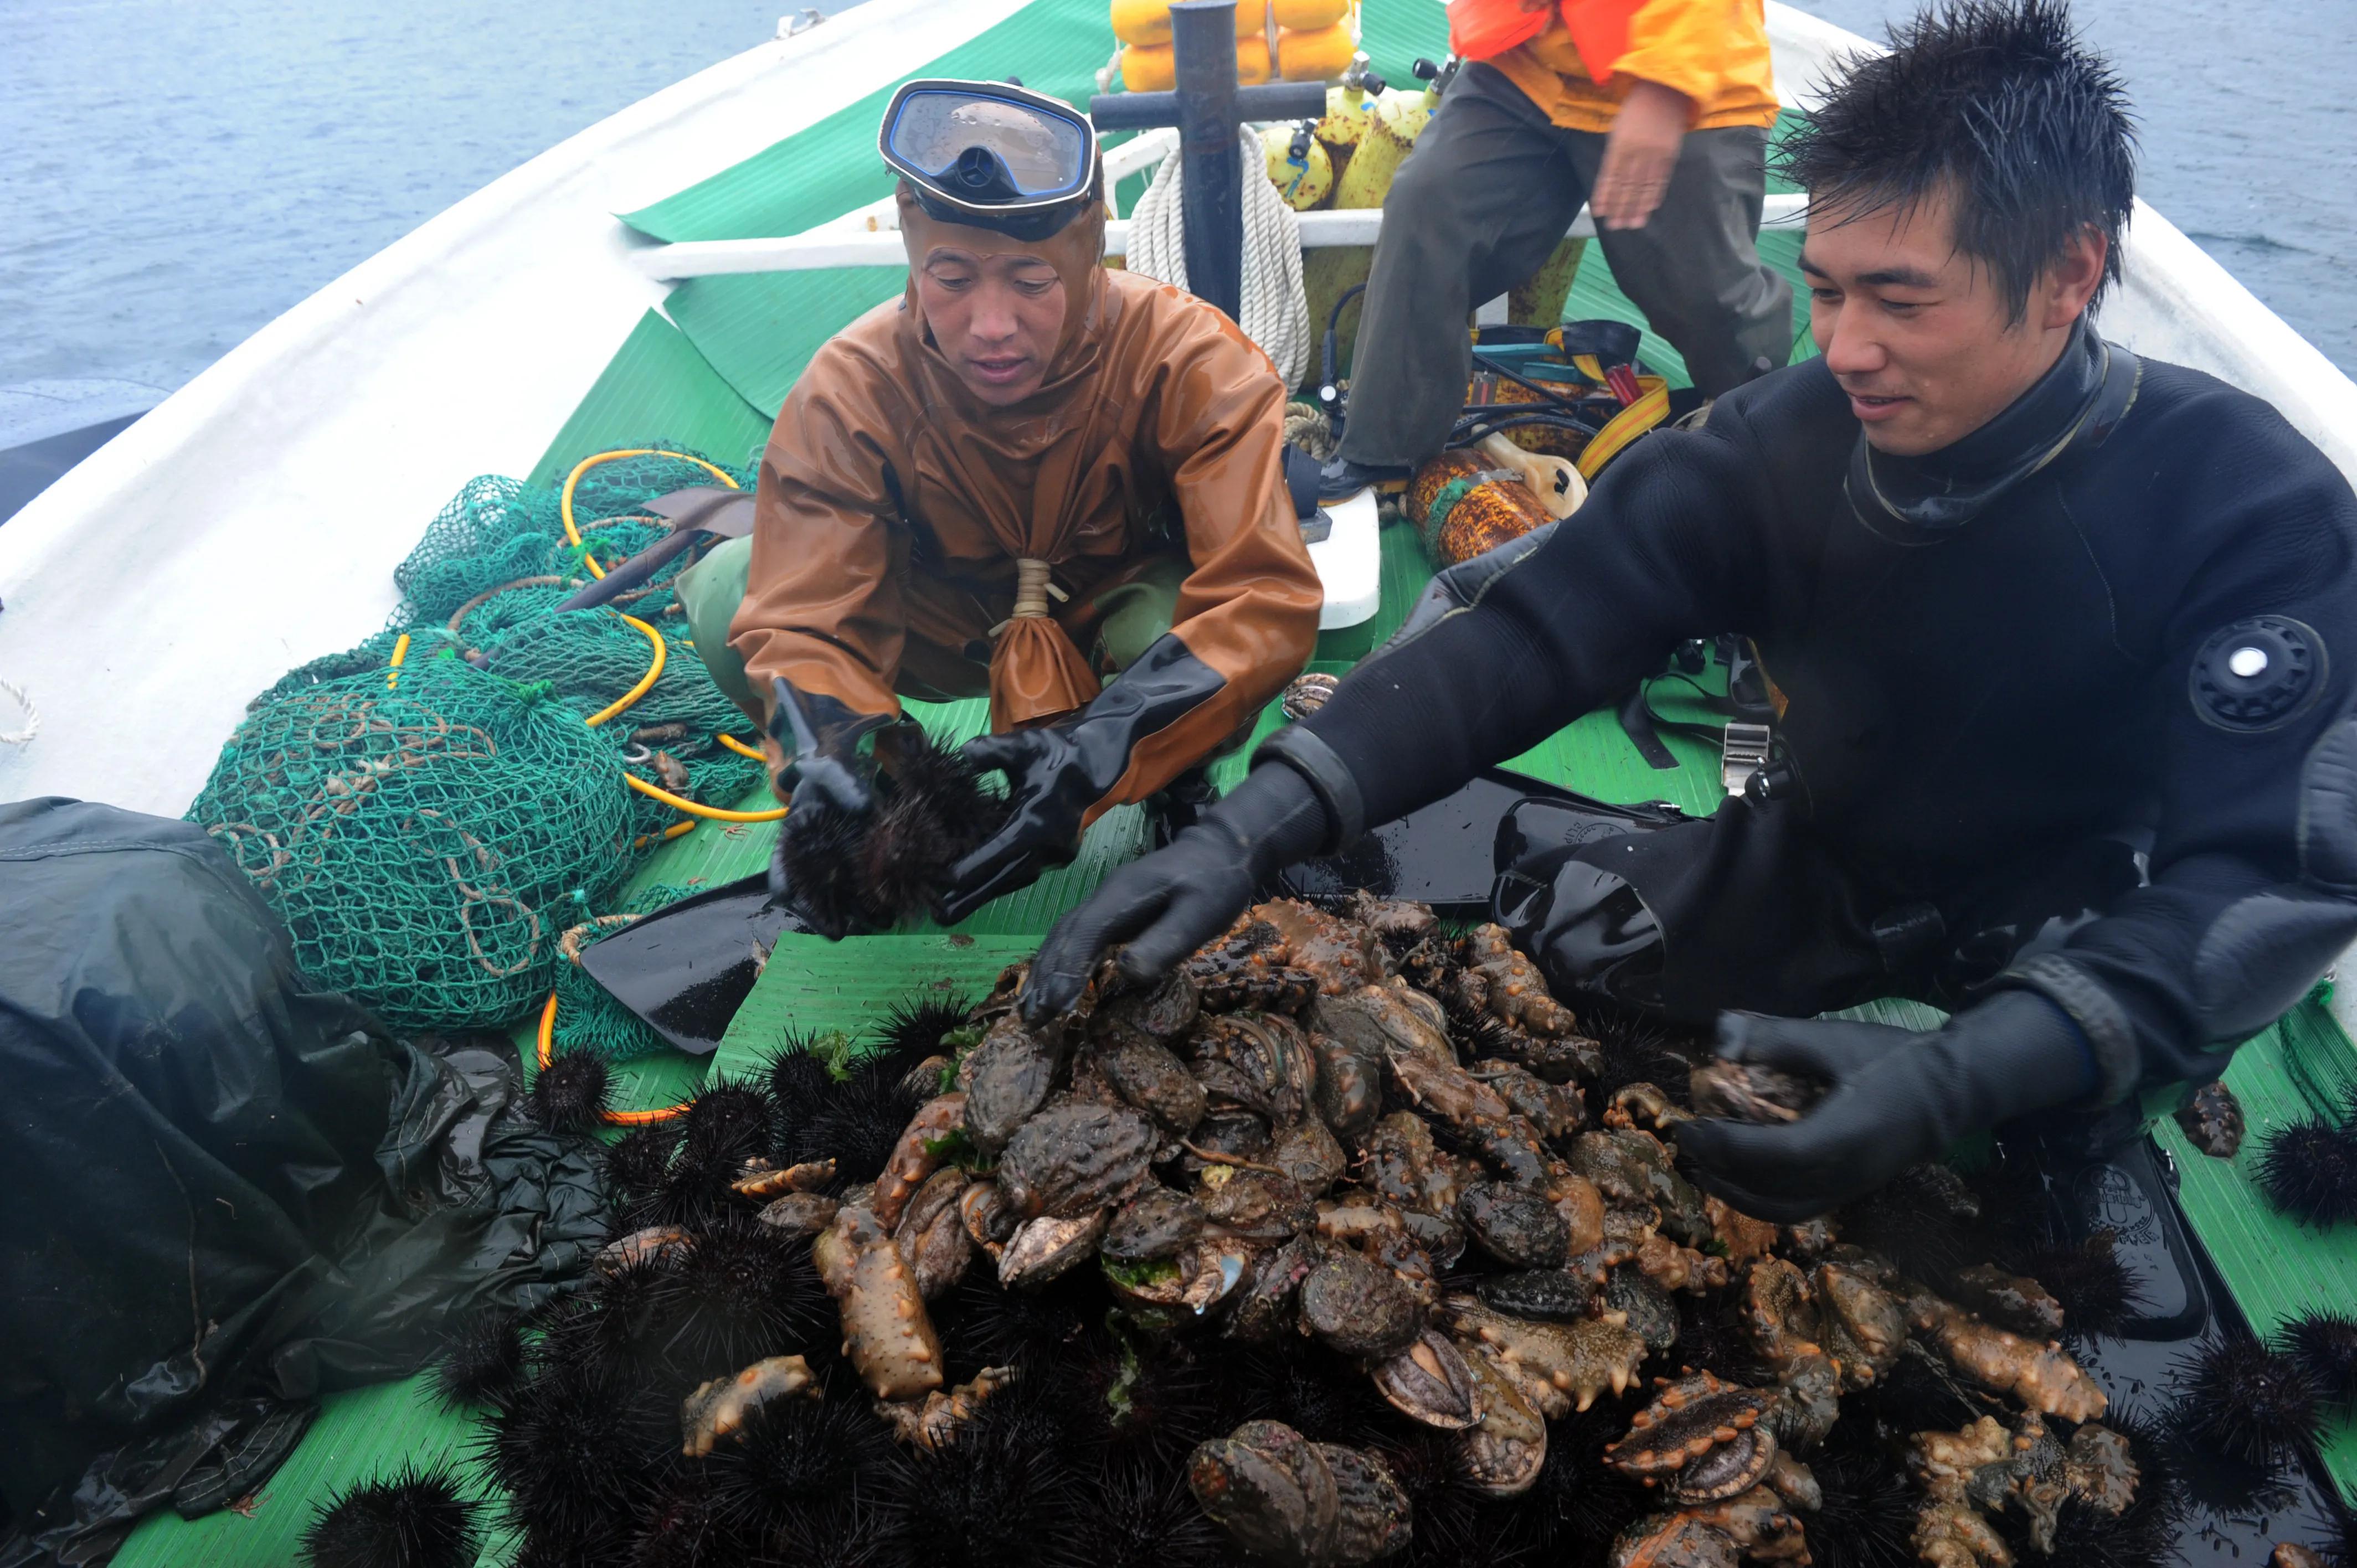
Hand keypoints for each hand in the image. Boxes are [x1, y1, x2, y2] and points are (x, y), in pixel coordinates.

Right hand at [764, 677, 885, 937]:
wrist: (840, 744)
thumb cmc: (826, 758)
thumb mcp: (828, 764)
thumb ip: (843, 784)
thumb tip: (864, 808)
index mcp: (793, 842)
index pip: (787, 885)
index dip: (809, 912)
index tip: (835, 931)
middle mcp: (812, 856)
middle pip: (822, 899)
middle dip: (848, 917)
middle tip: (876, 926)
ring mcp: (835, 855)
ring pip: (845, 893)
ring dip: (868, 909)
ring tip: (894, 919)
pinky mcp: (860, 850)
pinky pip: (869, 876)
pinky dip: (885, 889)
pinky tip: (906, 896)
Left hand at [937, 633, 1235, 925]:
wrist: (1101, 764)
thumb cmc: (1060, 753)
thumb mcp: (1025, 745)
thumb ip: (992, 751)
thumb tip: (966, 754)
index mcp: (1037, 821)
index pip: (999, 850)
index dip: (971, 867)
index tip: (944, 879)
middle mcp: (1047, 846)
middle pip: (1003, 878)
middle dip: (970, 897)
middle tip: (939, 915)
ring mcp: (1055, 856)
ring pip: (1014, 880)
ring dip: (983, 894)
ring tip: (950, 909)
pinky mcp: (1059, 857)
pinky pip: (1024, 874)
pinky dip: (1001, 882)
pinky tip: (978, 888)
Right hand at [1021, 759, 1335, 1022]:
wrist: (1221, 850)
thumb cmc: (1215, 883)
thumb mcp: (1201, 915)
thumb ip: (1166, 942)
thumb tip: (1126, 972)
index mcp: (1123, 894)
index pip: (1085, 933)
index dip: (1068, 968)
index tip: (1056, 1005)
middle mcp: (1105, 897)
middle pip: (1064, 936)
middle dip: (1045, 977)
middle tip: (1032, 1020)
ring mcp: (1106, 903)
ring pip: (1064, 936)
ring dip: (1045, 972)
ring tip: (1030, 1011)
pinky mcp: (1112, 913)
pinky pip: (1076, 938)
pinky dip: (1059, 962)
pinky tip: (1053, 985)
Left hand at [1590, 78, 1691, 230]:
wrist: (1667, 89)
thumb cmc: (1636, 108)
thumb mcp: (1618, 127)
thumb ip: (1614, 153)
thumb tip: (1611, 180)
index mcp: (1620, 143)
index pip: (1610, 177)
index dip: (1604, 196)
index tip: (1599, 213)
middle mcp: (1638, 151)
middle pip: (1627, 186)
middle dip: (1620, 208)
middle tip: (1614, 226)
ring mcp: (1656, 154)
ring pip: (1644, 187)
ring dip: (1637, 208)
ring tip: (1631, 224)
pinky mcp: (1670, 154)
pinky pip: (1661, 179)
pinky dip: (1654, 195)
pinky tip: (1649, 208)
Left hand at [1674, 991, 2098, 1221]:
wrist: (1957, 1090)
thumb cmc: (1896, 1059)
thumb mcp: (1835, 1039)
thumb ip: (1776, 1037)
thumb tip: (1719, 1035)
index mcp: (1845, 1136)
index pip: (1775, 1156)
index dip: (1726, 1147)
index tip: (1690, 1126)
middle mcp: (1847, 1173)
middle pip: (1772, 1191)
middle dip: (1721, 1172)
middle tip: (1684, 1142)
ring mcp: (1852, 1188)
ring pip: (1784, 1209)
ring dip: (1736, 1194)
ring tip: (1700, 1166)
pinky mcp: (1852, 1190)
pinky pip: (1799, 1207)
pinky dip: (1761, 1199)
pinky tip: (1738, 1175)